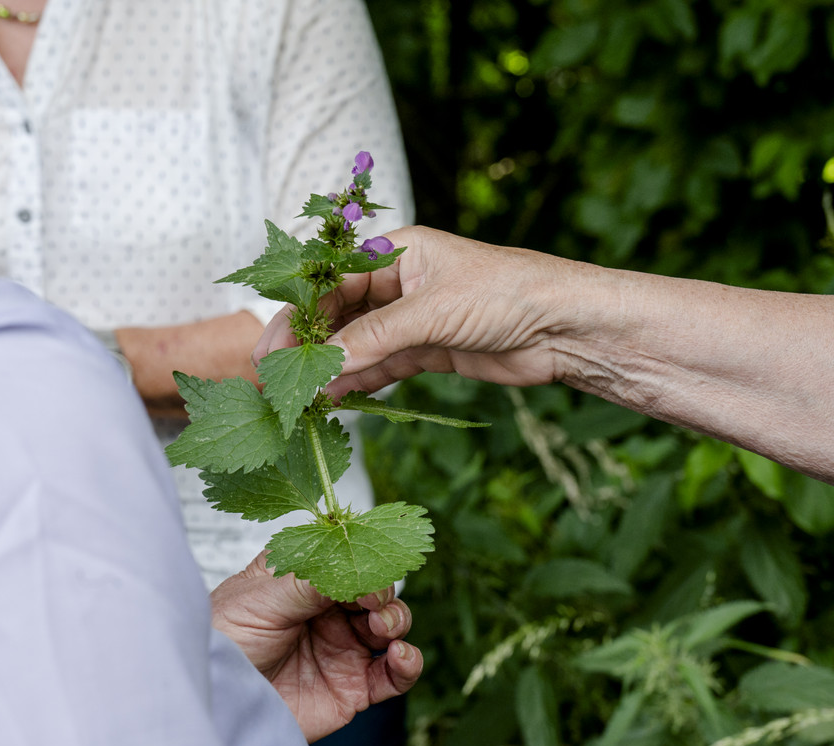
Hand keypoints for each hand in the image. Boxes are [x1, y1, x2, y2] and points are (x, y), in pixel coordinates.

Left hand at [210, 552, 422, 742]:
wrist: (216, 701)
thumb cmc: (222, 642)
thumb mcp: (258, 601)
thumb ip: (306, 581)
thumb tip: (346, 557)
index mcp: (302, 579)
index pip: (346, 559)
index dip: (361, 562)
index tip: (364, 573)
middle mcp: (326, 611)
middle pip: (374, 591)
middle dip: (383, 592)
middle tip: (374, 603)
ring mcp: (341, 647)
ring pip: (390, 627)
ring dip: (397, 621)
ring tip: (383, 628)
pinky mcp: (352, 686)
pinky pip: (393, 675)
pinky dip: (408, 664)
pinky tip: (401, 656)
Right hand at [253, 225, 585, 397]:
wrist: (565, 327)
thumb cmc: (508, 293)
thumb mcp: (433, 311)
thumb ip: (375, 338)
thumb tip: (323, 363)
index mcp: (397, 253)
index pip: (333, 282)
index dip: (300, 314)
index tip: (273, 345)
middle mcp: (400, 283)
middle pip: (340, 315)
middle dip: (310, 345)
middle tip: (276, 376)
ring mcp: (414, 319)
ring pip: (359, 344)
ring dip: (332, 369)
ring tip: (303, 396)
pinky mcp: (429, 350)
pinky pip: (383, 366)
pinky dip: (361, 382)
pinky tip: (338, 398)